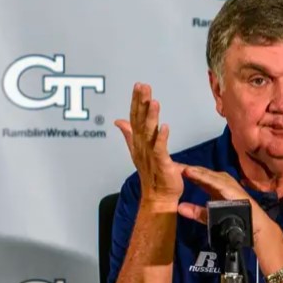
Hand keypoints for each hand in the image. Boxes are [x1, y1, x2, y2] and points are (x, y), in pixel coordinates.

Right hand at [115, 83, 187, 203]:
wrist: (158, 196)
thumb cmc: (151, 173)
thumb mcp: (138, 149)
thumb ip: (129, 133)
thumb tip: (118, 121)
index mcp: (138, 141)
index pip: (135, 117)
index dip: (136, 101)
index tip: (138, 86)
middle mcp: (142, 145)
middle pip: (140, 120)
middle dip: (141, 102)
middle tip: (143, 86)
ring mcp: (150, 154)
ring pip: (149, 132)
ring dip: (151, 116)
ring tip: (153, 102)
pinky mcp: (161, 163)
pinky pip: (160, 149)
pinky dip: (161, 138)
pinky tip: (165, 127)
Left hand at [177, 165, 272, 240]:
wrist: (254, 226)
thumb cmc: (234, 219)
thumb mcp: (209, 216)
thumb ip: (195, 211)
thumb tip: (179, 207)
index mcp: (217, 187)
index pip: (200, 177)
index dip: (187, 172)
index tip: (173, 169)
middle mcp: (222, 182)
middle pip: (203, 173)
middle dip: (189, 168)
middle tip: (173, 163)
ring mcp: (228, 184)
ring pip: (208, 175)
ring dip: (195, 171)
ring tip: (181, 168)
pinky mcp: (232, 189)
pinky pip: (215, 182)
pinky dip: (203, 177)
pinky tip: (192, 173)